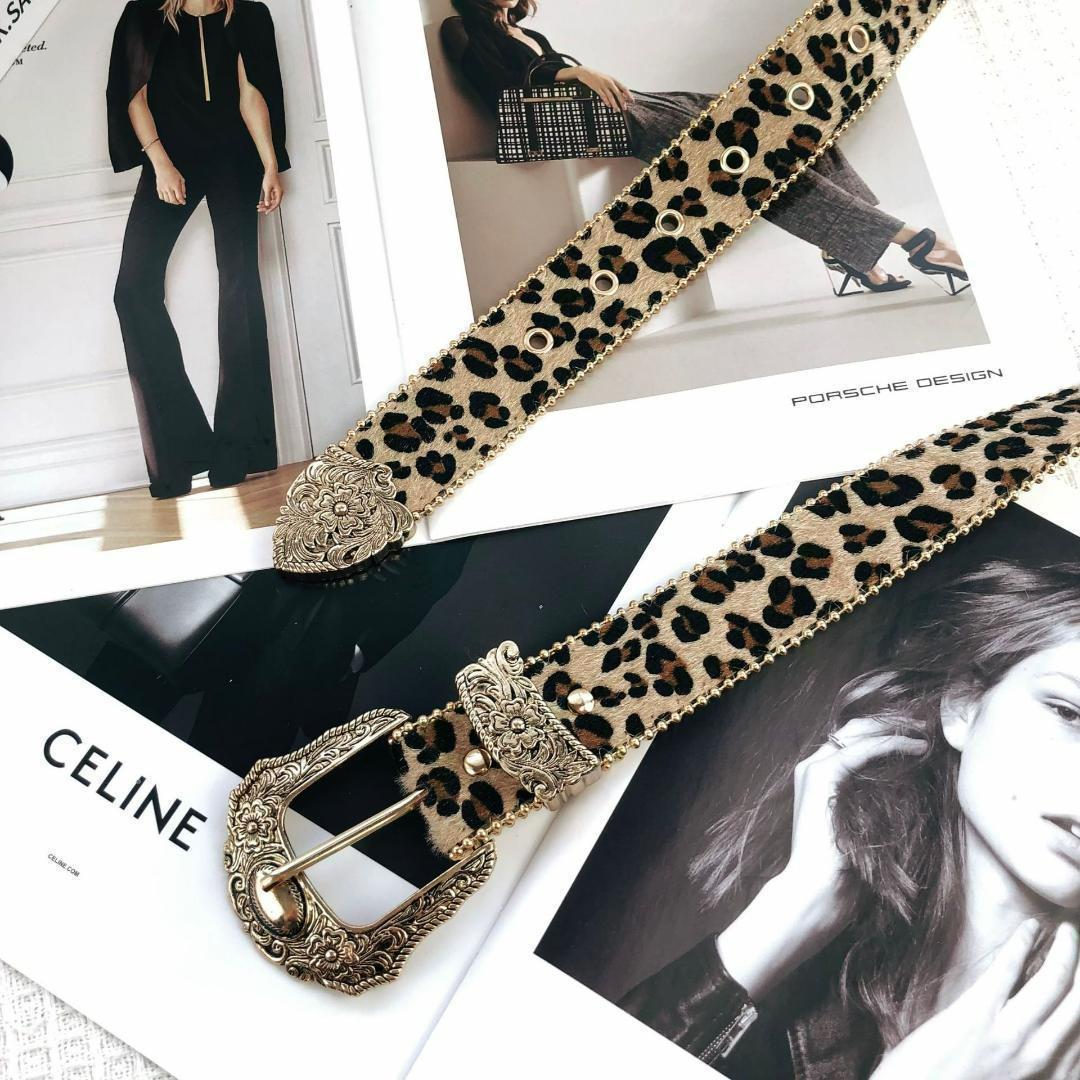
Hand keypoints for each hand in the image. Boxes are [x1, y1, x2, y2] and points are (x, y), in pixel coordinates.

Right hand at [154, 160, 185, 205]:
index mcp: (175, 185)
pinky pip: (161, 197)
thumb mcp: (181, 179)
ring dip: (171, 201)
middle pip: (173, 200)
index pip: (179, 197)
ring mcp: (163, 188)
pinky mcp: (158, 188)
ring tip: (173, 199)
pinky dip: (165, 199)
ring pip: (167, 200)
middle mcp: (169, 187)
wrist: (163, 166)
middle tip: (179, 201)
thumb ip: (183, 188)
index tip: (183, 202)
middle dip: (177, 203)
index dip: (182, 201)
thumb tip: (184, 196)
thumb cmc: (172, 171)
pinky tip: (167, 196)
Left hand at [258, 168, 282, 213]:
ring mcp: (276, 194)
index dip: (271, 209)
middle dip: (266, 207)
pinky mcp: (273, 192)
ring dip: (265, 204)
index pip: (276, 204)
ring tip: (259, 206)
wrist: (270, 171)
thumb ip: (267, 197)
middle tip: (260, 209)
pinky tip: (261, 202)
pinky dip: (265, 201)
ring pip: (271, 202)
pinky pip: (270, 199)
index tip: (266, 212)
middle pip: (273, 204)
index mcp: (279, 193)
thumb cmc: (270, 177)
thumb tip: (267, 204)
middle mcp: (278, 194)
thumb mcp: (267, 188)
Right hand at [564, 66, 632, 111]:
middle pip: (618, 93)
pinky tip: (609, 106)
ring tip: (617, 110)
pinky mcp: (597, 88)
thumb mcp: (607, 79)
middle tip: (625, 107)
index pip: (623, 87)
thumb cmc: (597, 76)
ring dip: (614, 104)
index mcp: (613, 79)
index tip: (632, 100)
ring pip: (611, 96)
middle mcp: (609, 82)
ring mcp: (603, 85)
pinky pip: (603, 96)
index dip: (628, 94)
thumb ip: (613, 86)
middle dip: (622, 101)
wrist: (586, 72)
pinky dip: (606, 101)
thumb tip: (620, 94)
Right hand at [716, 718, 926, 1001]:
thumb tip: (907, 787)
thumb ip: (871, 802)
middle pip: (855, 729)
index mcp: (818, 776)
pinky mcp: (823, 775)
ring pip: (859, 732)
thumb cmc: (842, 869)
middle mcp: (812, 765)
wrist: (815, 890)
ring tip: (926, 732)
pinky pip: (863, 748)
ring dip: (895, 728)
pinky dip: (891, 743)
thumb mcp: (860, 826)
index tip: (919, 735)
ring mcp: (815, 768)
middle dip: (892, 724)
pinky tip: (915, 747)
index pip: (853, 740)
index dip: (886, 732)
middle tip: (927, 727)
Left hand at [871, 920, 1079, 1079]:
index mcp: (1047, 1074)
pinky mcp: (977, 1013)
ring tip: (1068, 932)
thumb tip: (1040, 1034)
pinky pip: (1008, 969)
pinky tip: (1029, 927)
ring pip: (1054, 984)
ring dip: (1066, 952)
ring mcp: (1009, 1033)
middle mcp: (1038, 1056)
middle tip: (1078, 941)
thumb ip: (1027, 1061)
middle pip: (1077, 1005)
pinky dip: (1021, 943)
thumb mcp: (1004, 1079)